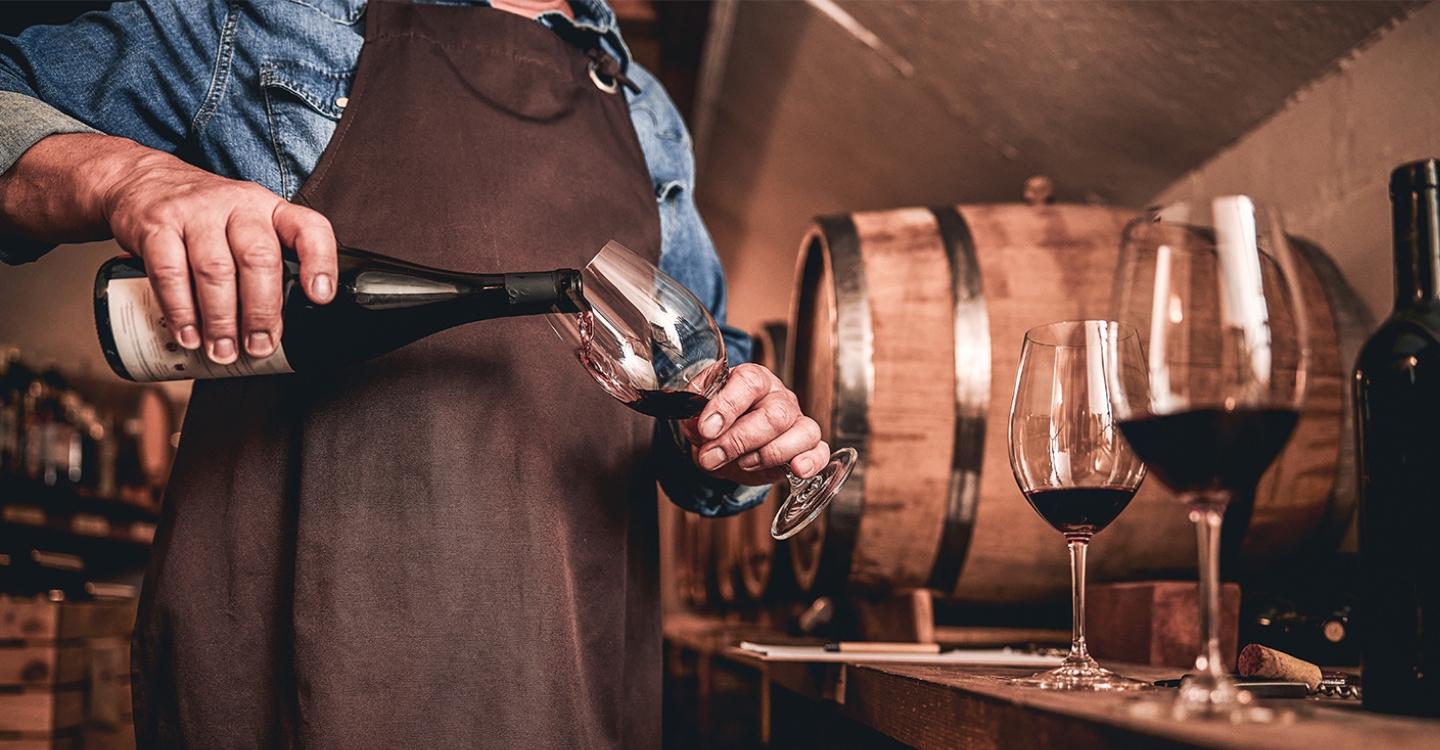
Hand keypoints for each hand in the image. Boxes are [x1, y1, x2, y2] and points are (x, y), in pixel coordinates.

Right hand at [97, 139, 336, 362]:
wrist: (144, 181)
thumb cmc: (208, 218)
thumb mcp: (248, 228)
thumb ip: (270, 265)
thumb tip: (280, 328)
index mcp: (271, 210)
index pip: (308, 228)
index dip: (320, 262)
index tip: (320, 297)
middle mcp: (238, 205)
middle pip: (258, 258)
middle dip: (261, 310)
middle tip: (260, 345)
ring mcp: (196, 212)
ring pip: (215, 269)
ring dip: (221, 319)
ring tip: (223, 349)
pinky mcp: (156, 225)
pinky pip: (169, 272)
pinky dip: (180, 310)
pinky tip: (189, 333)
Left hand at [685, 363, 828, 485]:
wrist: (723, 445)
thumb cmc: (715, 423)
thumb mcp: (696, 414)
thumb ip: (694, 413)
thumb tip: (697, 422)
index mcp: (752, 378)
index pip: (749, 382)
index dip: (727, 406)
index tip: (706, 429)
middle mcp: (778, 396)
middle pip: (775, 414)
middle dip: (740, 440)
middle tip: (712, 456)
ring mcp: (796, 420)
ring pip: (801, 432)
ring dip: (767, 455)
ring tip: (743, 462)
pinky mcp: (806, 446)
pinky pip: (820, 450)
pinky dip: (811, 461)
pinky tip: (796, 469)